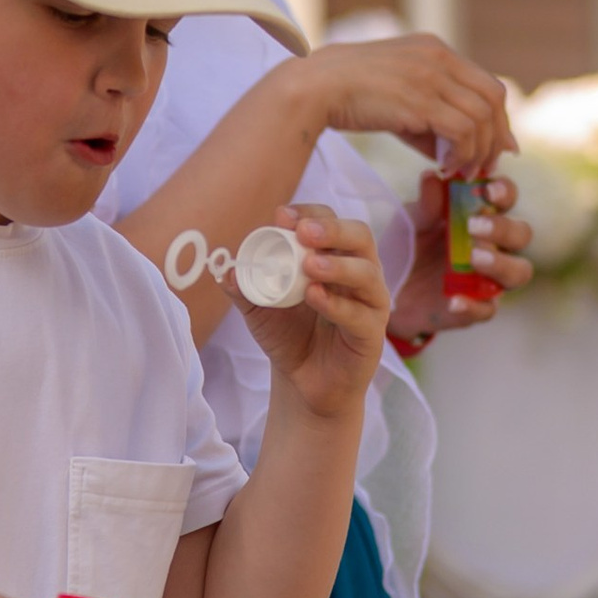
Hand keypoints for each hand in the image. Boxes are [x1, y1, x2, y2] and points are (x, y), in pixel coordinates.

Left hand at [236, 203, 390, 417]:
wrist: (303, 383)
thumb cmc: (288, 335)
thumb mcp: (259, 308)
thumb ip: (244, 288)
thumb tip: (225, 269)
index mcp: (334, 257)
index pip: (330, 222)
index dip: (309, 214)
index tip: (281, 217)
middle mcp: (358, 272)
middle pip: (360, 237)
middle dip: (333, 230)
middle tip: (303, 233)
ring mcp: (369, 302)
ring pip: (366, 272)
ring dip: (337, 265)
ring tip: (309, 266)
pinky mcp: (371, 333)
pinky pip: (360, 314)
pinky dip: (337, 304)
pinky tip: (315, 297)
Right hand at [302, 33, 514, 181]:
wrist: (314, 87)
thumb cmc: (350, 95)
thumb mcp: (398, 97)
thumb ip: (430, 118)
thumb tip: (457, 153)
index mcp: (435, 49)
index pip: (487, 83)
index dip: (498, 119)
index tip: (495, 147)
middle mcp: (439, 57)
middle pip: (493, 98)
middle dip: (496, 136)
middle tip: (487, 165)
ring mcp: (431, 75)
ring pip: (482, 117)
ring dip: (479, 150)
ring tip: (462, 171)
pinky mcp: (421, 99)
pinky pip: (462, 130)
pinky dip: (462, 154)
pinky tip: (446, 168)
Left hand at [390, 170, 533, 345]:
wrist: (389, 289)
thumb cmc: (409, 245)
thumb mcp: (411, 223)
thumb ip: (425, 205)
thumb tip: (432, 177)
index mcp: (481, 217)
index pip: (507, 199)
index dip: (505, 192)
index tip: (488, 191)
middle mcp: (494, 246)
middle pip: (522, 234)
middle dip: (504, 229)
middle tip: (473, 227)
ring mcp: (489, 279)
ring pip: (520, 272)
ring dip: (502, 264)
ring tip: (474, 259)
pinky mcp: (477, 308)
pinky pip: (487, 310)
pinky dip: (472, 305)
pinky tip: (453, 300)